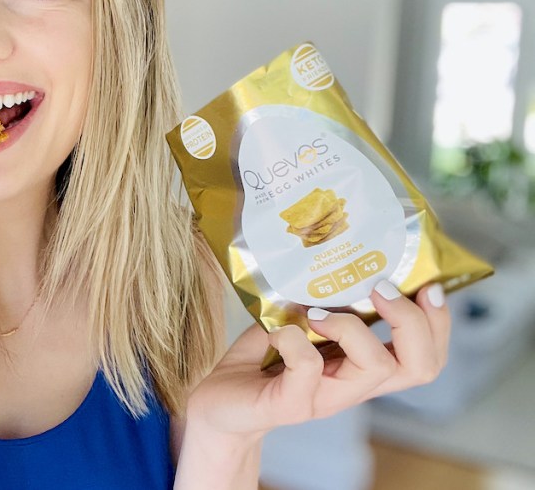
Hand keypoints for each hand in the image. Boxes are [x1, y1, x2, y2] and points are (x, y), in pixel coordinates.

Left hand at [187, 281, 449, 437]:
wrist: (220, 402)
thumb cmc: (264, 359)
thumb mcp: (298, 322)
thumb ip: (321, 298)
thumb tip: (334, 253)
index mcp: (363, 366)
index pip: (427, 356)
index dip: (438, 323)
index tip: (426, 284)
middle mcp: (355, 386)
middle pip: (421, 366)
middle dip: (413, 321)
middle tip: (380, 290)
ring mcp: (326, 397)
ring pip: (376, 367)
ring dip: (351, 327)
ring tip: (318, 313)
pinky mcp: (291, 404)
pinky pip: (309, 368)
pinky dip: (295, 340)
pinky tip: (278, 332)